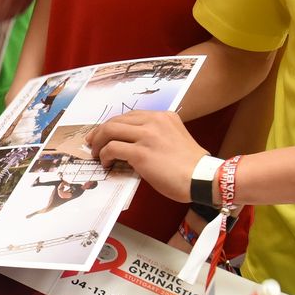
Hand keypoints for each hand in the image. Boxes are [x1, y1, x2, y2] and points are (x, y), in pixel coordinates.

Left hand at [87, 110, 205, 200]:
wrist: (202, 178)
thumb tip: (133, 145)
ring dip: (99, 143)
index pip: (130, 115)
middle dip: (100, 131)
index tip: (104, 134)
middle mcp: (154, 121)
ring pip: (110, 131)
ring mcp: (147, 136)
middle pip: (116, 120)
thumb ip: (156, 135)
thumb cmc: (190, 166)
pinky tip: (107, 163)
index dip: (113, 124)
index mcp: (163, 116)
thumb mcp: (175, 138)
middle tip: (92, 143)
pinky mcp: (141, 153)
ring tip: (96, 154)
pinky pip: (112, 148)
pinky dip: (105, 155)